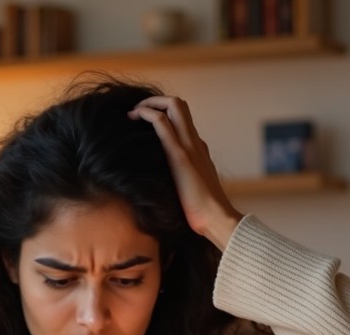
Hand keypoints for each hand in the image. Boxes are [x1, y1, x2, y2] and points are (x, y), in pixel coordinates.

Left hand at [128, 95, 242, 250]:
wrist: (216, 218)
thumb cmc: (203, 211)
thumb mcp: (191, 190)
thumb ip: (182, 181)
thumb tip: (168, 187)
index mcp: (198, 148)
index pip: (183, 118)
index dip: (163, 111)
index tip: (144, 121)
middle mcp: (196, 141)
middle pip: (180, 104)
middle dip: (155, 100)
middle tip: (136, 111)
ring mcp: (189, 146)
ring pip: (173, 106)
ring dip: (149, 103)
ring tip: (133, 112)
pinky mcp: (179, 156)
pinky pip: (163, 124)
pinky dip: (148, 114)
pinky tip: (135, 117)